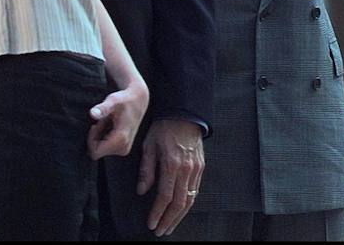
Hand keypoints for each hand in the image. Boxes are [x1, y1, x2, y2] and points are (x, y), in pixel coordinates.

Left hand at [87, 78, 148, 159]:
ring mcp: (124, 149)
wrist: (138, 101)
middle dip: (96, 135)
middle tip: (104, 120)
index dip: (92, 138)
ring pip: (101, 148)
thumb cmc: (124, 100)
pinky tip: (112, 125)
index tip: (98, 123)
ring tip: (109, 121)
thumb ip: (103, 108)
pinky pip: (106, 147)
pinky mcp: (124, 148)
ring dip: (101, 135)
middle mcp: (124, 148)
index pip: (95, 152)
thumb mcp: (113, 101)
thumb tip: (92, 113)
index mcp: (121, 140)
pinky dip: (105, 136)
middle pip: (98, 150)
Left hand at [137, 119, 203, 236]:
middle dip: (169, 220)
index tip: (151, 223)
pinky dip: (188, 203)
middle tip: (160, 231)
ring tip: (170, 226)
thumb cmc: (164, 126)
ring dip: (179, 216)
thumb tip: (142, 190)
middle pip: (179, 203)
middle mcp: (186, 169)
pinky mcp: (200, 167)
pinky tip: (181, 210)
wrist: (184, 113)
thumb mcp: (149, 144)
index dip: (157, 213)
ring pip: (190, 199)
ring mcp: (196, 169)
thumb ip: (146, 169)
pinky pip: (196, 190)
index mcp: (172, 164)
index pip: (165, 196)